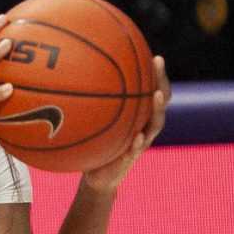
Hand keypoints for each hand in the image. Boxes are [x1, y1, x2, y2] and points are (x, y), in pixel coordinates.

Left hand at [79, 56, 168, 196]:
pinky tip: (137, 137)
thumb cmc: (96, 144)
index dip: (158, 74)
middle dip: (160, 80)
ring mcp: (141, 143)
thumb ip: (91, 105)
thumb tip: (73, 76)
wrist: (96, 176)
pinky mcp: (129, 160)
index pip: (154, 90)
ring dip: (157, 109)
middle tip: (157, 61)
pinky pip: (136, 150)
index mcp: (139, 115)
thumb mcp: (94, 122)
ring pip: (156, 124)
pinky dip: (137, 143)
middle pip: (161, 101)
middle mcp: (144, 125)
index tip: (155, 57)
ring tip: (156, 95)